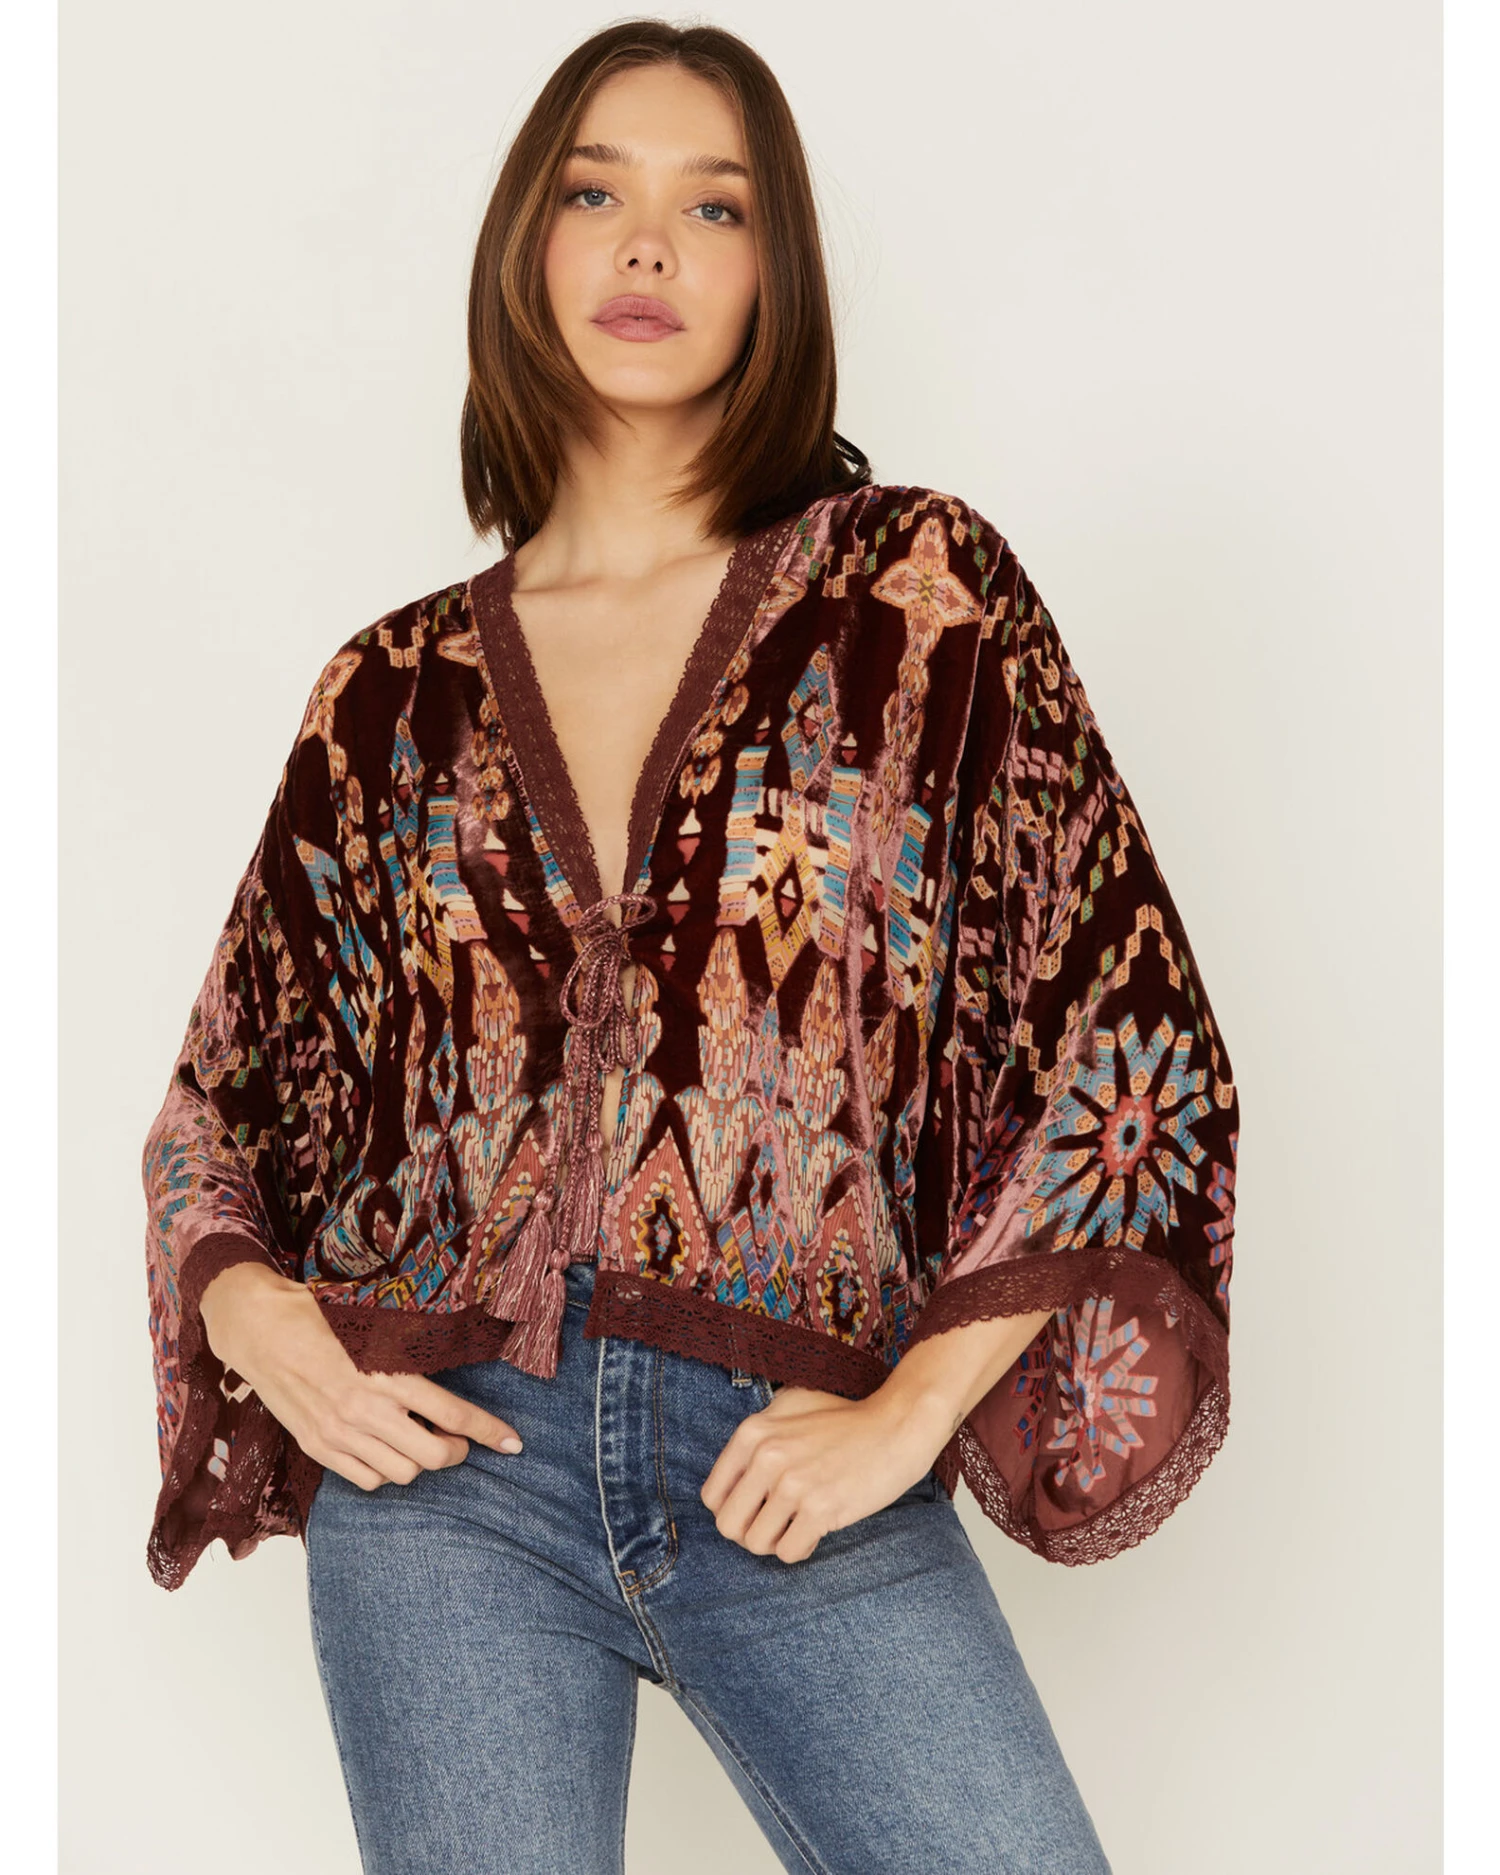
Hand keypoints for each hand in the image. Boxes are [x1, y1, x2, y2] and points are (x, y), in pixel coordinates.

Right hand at [198, 1262, 524, 1490]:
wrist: (260, 1329)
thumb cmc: (321, 1314)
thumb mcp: (376, 1323)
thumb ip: (413, 1349)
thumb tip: (458, 1366)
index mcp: (387, 1372)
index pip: (454, 1413)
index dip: (490, 1432)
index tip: (513, 1443)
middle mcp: (365, 1408)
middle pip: (433, 1456)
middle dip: (456, 1451)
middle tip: (458, 1439)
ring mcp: (339, 1432)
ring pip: (402, 1473)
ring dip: (421, 1462)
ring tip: (420, 1440)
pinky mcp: (318, 1446)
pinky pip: (366, 1479)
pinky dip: (385, 1471)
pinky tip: (386, 1449)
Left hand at [699, 1382, 948, 1564]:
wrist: (897, 1426)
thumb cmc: (845, 1420)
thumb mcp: (790, 1406)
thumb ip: (756, 1435)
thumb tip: (731, 1480)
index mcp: (752, 1433)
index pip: (712, 1496)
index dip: (734, 1509)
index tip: (757, 1507)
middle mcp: (766, 1456)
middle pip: (728, 1525)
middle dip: (750, 1532)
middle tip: (777, 1523)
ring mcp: (792, 1484)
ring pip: (755, 1544)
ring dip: (777, 1542)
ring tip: (798, 1525)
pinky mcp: (820, 1509)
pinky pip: (789, 1552)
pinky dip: (802, 1548)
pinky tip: (817, 1530)